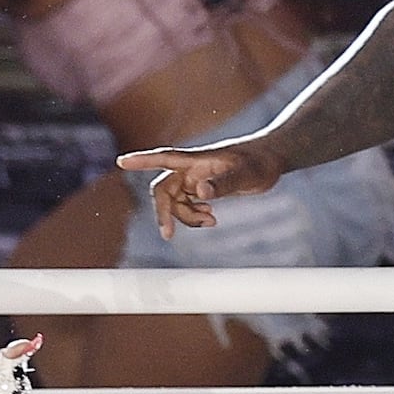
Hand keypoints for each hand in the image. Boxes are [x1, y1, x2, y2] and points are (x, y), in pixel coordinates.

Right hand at [115, 137, 279, 230]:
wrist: (273, 159)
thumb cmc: (260, 162)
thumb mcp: (246, 174)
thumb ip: (224, 183)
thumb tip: (200, 191)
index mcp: (196, 160)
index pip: (163, 158)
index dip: (142, 161)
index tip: (121, 163)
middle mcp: (191, 169)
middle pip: (163, 190)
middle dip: (164, 212)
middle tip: (168, 235)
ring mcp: (195, 179)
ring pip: (175, 202)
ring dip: (185, 217)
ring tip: (210, 222)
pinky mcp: (202, 188)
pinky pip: (187, 206)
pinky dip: (194, 216)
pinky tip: (212, 220)